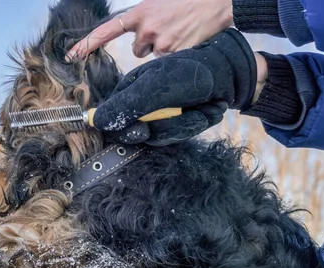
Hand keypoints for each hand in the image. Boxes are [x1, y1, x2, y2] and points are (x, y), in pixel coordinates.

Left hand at [67, 0, 232, 58]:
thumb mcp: (159, 2)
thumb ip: (144, 18)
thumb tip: (138, 35)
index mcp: (139, 13)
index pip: (105, 31)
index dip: (86, 44)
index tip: (71, 56)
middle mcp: (146, 28)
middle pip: (138, 50)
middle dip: (150, 43)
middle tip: (169, 28)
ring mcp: (161, 42)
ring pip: (155, 56)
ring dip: (165, 48)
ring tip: (181, 31)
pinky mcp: (176, 54)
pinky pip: (169, 62)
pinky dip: (178, 54)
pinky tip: (188, 39)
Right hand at [93, 29, 257, 144]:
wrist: (227, 74)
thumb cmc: (189, 74)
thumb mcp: (155, 88)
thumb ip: (126, 106)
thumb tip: (97, 123)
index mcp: (128, 91)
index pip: (111, 121)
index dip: (126, 131)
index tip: (142, 131)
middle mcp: (140, 105)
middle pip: (136, 135)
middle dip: (163, 128)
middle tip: (179, 113)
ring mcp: (158, 116)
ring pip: (160, 138)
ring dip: (183, 126)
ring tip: (198, 109)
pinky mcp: (175, 124)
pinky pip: (178, 136)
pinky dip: (193, 125)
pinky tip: (203, 111)